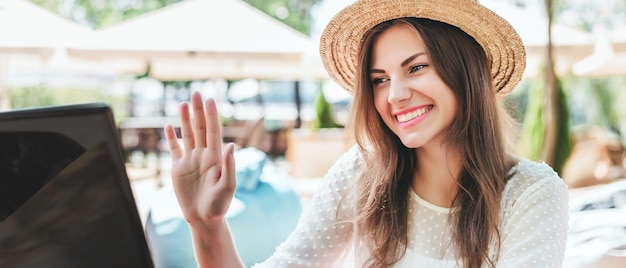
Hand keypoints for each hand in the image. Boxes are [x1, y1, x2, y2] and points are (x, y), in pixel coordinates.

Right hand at [163, 91, 235, 226]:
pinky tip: (169, 126)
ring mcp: (190, 161)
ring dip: (185, 119)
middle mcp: (203, 155)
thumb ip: (230, 166)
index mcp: (216, 157)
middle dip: (198, 111)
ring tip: (184, 103)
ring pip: (187, 135)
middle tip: (197, 92)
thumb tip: (232, 145)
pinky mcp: (178, 169)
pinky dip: (171, 138)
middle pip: (200, 128)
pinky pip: (174, 149)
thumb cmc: (219, 205)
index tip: (210, 100)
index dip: (212, 115)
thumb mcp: (228, 186)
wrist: (204, 220)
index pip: (213, 131)